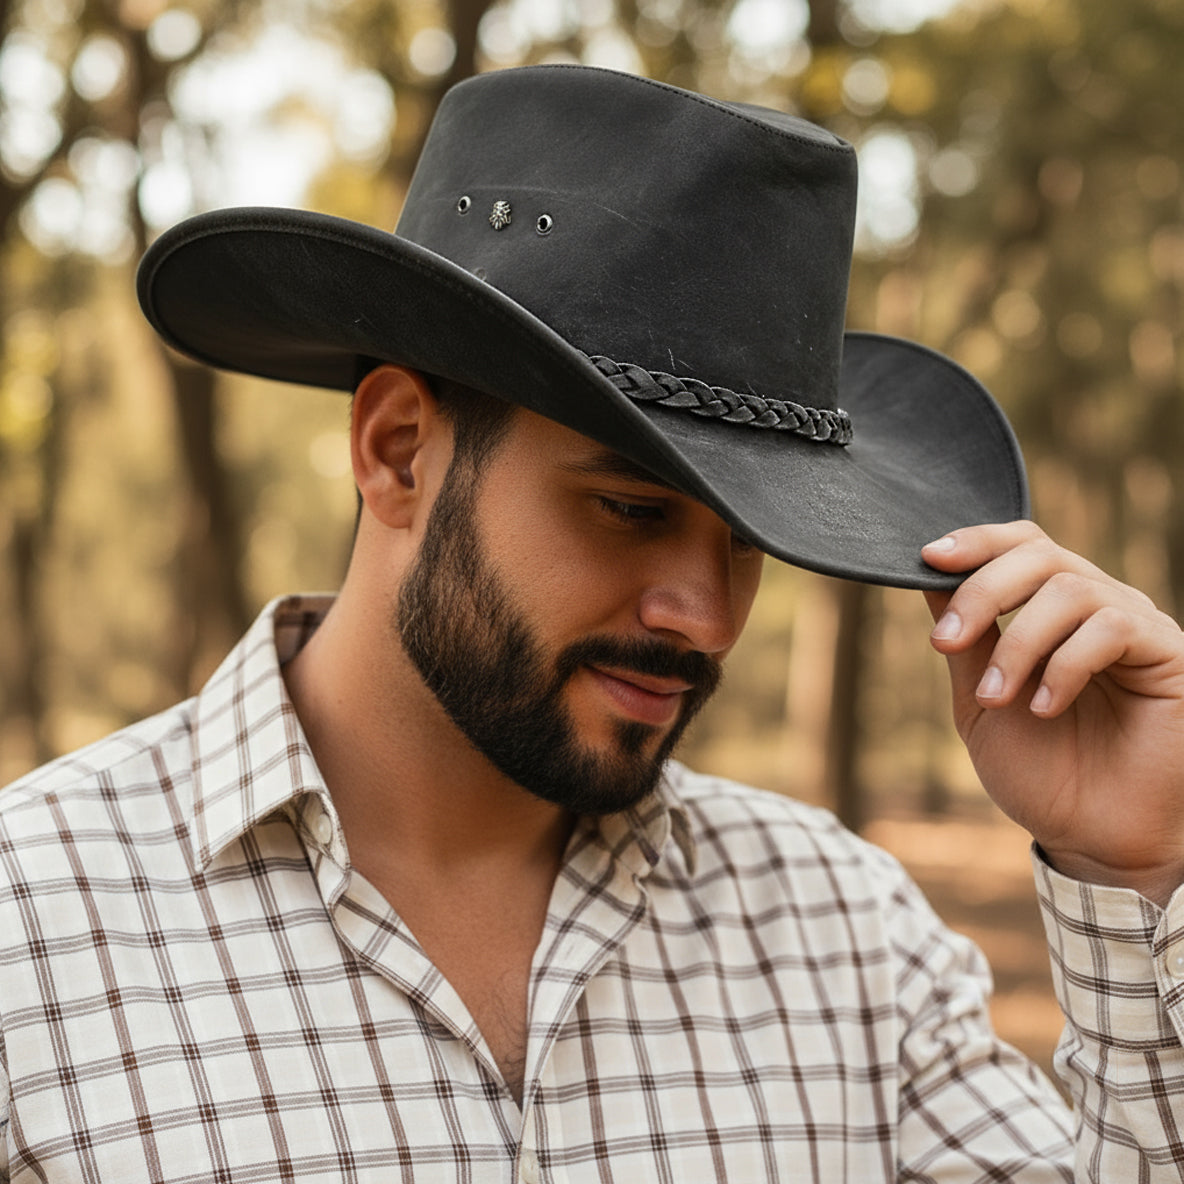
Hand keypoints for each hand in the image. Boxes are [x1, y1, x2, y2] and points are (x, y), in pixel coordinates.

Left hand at [922, 521, 1183, 905]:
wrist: (1090, 836)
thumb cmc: (1039, 771)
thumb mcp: (978, 700)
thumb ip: (964, 640)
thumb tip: (927, 573)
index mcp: (1051, 610)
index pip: (1020, 544)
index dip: (975, 541)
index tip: (927, 557)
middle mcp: (1097, 606)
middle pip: (1039, 555)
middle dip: (981, 592)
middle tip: (945, 642)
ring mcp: (1136, 626)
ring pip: (1071, 589)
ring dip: (1018, 643)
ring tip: (994, 697)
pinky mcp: (1168, 654)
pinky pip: (1113, 627)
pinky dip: (1064, 664)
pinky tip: (1044, 707)